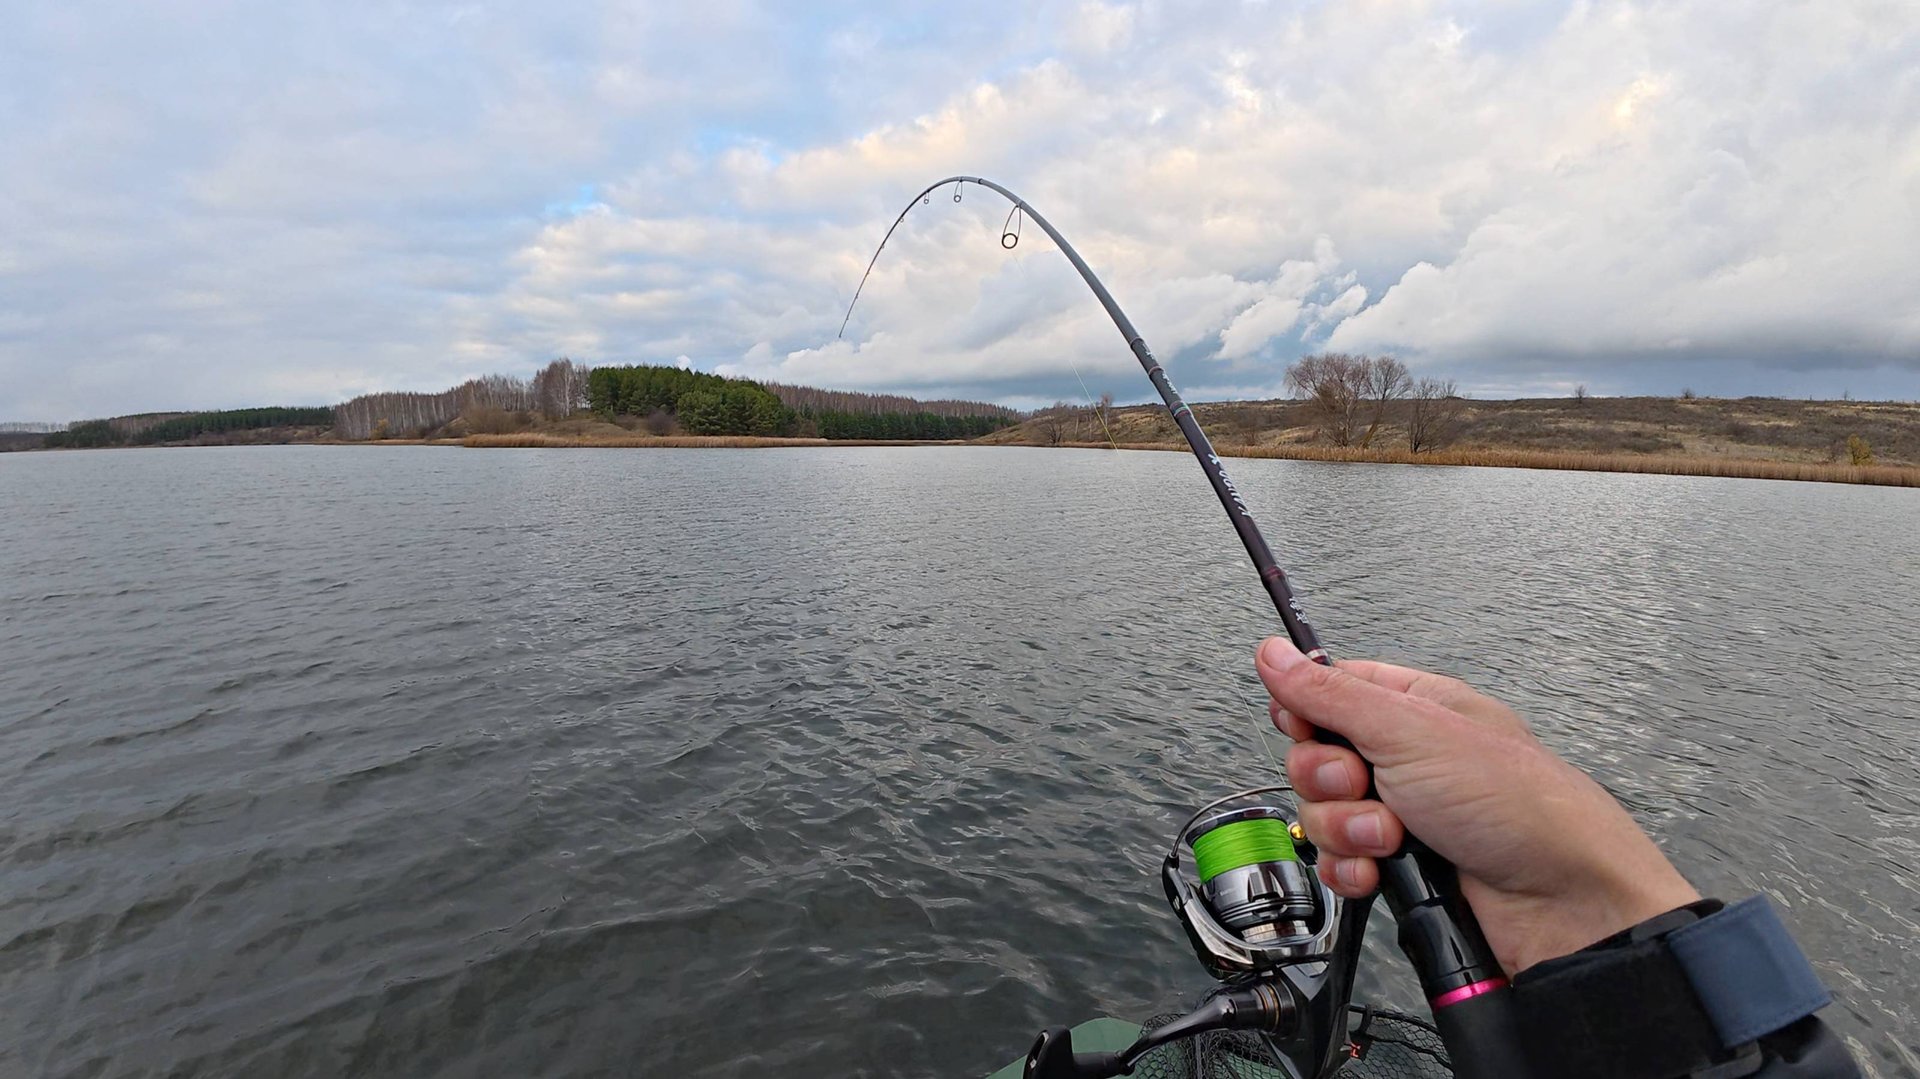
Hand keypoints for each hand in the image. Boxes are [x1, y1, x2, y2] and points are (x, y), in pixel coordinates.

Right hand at [1254, 636, 1700, 973]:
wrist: (1560, 898)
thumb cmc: (1515, 801)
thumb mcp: (1410, 730)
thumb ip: (1330, 693)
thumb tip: (1273, 651)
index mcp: (1412, 706)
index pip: (1327, 692)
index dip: (1305, 712)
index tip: (1313, 727)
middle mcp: (1404, 757)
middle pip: (1314, 757)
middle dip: (1329, 781)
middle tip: (1367, 784)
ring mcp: (1400, 813)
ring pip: (1322, 815)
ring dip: (1347, 830)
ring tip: (1393, 836)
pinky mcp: (1397, 865)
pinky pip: (1339, 863)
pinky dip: (1352, 869)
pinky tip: (1383, 870)